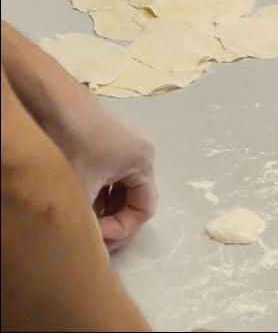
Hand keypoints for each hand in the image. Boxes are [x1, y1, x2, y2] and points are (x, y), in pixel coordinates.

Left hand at [65, 109, 157, 251]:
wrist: (54, 104)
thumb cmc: (76, 144)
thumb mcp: (83, 190)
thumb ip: (90, 223)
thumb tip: (90, 251)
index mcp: (143, 161)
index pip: (144, 209)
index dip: (122, 230)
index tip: (96, 238)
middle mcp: (139, 152)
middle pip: (132, 199)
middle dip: (111, 220)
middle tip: (89, 236)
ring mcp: (122, 145)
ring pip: (117, 189)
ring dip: (102, 208)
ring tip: (79, 218)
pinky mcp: (104, 142)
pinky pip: (106, 176)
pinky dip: (95, 192)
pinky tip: (75, 199)